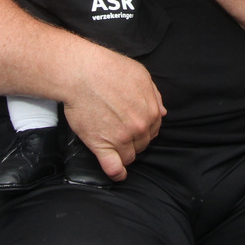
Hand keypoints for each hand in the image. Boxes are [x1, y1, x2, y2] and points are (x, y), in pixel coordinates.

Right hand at [60, 47, 164, 180]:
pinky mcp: (101, 145)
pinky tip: (118, 175)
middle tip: (121, 131)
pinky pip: (113, 167)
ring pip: (129, 156)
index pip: (153, 130)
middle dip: (135, 140)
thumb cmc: (109, 69)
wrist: (81, 74)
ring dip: (125, 153)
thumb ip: (154, 95)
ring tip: (116, 146)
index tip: (134, 127)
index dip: (144, 129)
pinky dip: (117, 173)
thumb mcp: (141, 75)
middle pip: (142, 144)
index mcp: (151, 111)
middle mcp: (139, 127)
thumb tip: (162, 112)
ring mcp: (121, 138)